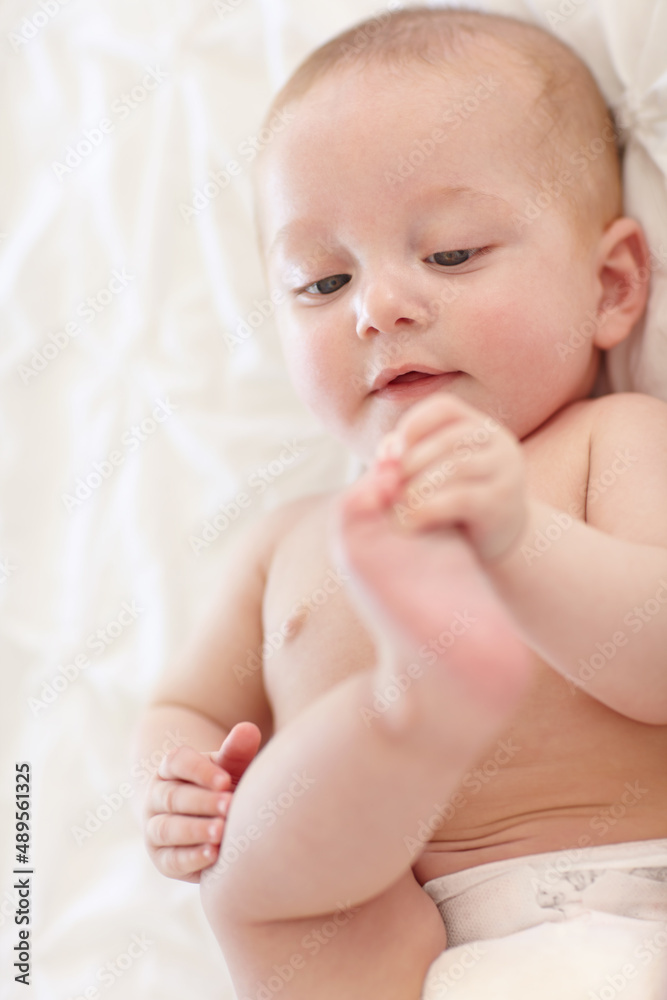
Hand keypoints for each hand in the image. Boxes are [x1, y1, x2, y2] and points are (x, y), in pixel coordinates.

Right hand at [143, 721, 260, 881]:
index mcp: (171, 768)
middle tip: (229, 805)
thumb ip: (236, 751)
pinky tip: (213, 855)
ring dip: (194, 830)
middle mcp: (157, 796)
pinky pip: (171, 859)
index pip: (177, 762)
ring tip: (221, 832)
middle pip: (173, 796)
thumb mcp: (229, 768)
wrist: (206, 821)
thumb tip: (249, 729)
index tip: (226, 780)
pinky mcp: (162, 859)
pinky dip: (191, 858)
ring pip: (167, 828)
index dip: (200, 771)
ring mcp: (154, 828)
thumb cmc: (222, 788)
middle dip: (202, 802)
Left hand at [377, 395, 526, 561]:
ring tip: (397, 504)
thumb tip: (385, 456)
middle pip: (447, 439)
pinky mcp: (502, 503)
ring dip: (417, 486)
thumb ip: (407, 456)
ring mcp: (506, 471)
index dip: (413, 425)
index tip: (393, 455)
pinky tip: (410, 521)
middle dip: (410, 462)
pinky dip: (428, 508)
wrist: (501, 536)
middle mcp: (499, 442)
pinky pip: (461, 498)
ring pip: (455, 467)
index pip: (444, 408)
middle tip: (389, 486)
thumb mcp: (434, 471)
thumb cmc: (458, 498)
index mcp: (480, 426)